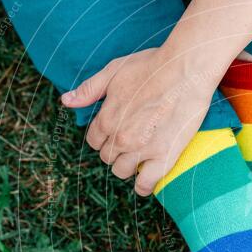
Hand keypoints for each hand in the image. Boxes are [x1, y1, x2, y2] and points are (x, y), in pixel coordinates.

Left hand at [61, 47, 217, 195]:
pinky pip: (145, 184)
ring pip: (122, 171)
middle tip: (133, 139)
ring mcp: (142, 149)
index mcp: (106, 118)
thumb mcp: (114, 71)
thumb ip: (89, 89)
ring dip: (128, 165)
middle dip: (116, 150)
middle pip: (107, 157)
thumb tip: (65, 101)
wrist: (186, 69)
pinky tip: (145, 179)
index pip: (94, 141)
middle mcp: (120, 138)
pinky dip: (143, 185)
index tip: (117, 131)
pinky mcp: (164, 156)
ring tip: (141, 154)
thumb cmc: (151, 66)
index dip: (104, 136)